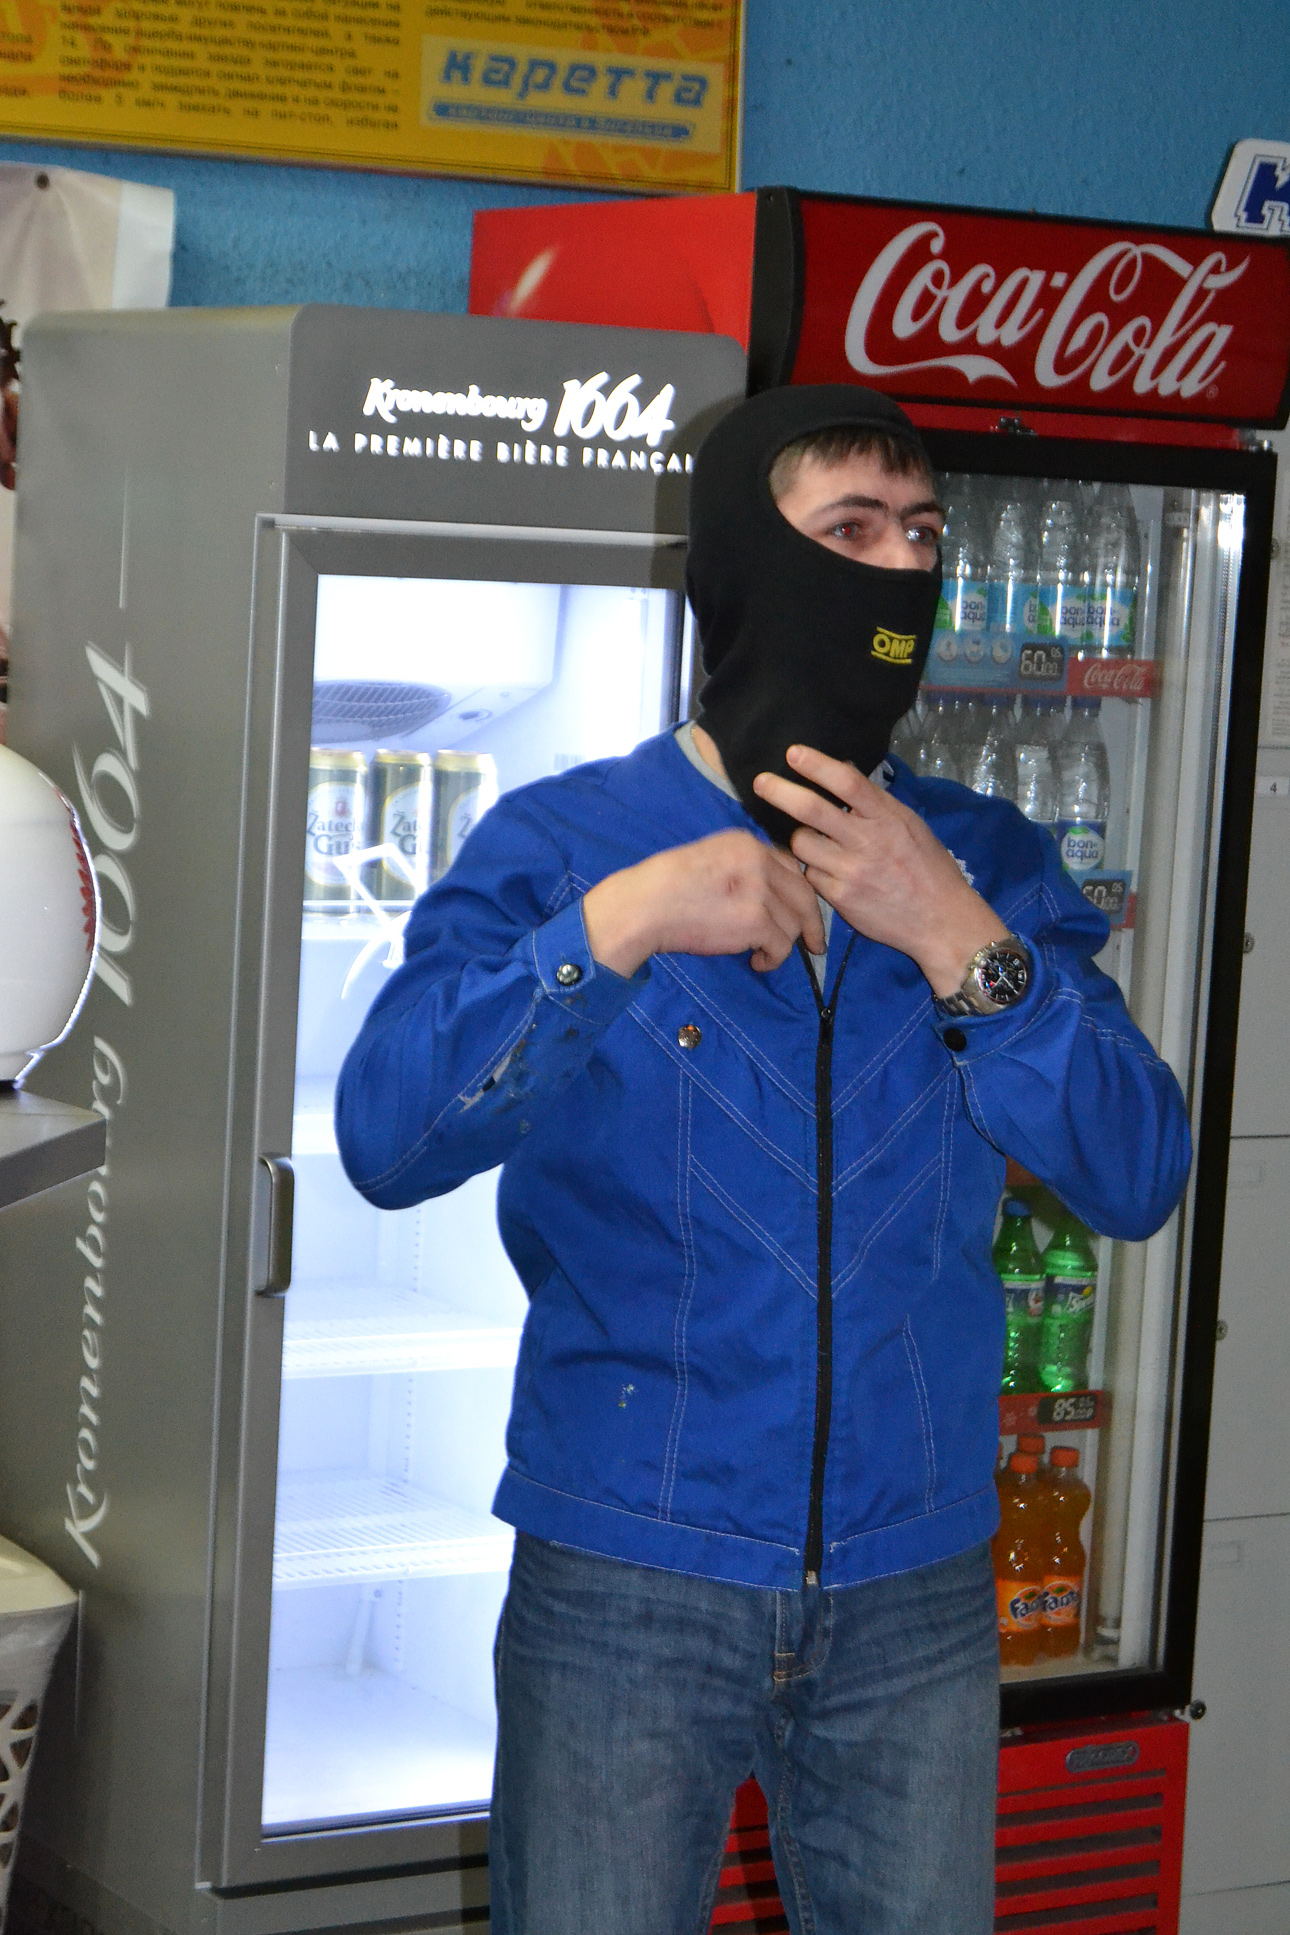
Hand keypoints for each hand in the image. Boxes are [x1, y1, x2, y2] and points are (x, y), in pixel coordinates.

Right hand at [583, 829, 825, 977]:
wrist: (643, 906)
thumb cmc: (665, 889)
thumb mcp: (708, 859)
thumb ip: (741, 868)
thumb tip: (770, 895)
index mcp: (745, 843)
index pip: (791, 866)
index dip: (799, 892)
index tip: (803, 912)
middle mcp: (758, 861)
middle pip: (804, 893)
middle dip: (813, 922)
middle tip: (816, 944)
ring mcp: (759, 890)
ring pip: (794, 923)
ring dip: (783, 945)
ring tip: (762, 956)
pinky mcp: (756, 921)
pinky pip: (782, 945)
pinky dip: (773, 959)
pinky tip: (757, 962)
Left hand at [752, 745, 1008, 996]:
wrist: (940, 920)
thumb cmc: (928, 868)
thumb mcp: (910, 825)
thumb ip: (875, 802)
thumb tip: (844, 768)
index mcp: (888, 817)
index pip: (847, 781)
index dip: (816, 764)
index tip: (793, 753)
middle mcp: (867, 840)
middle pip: (811, 809)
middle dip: (780, 792)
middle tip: (760, 782)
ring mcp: (851, 870)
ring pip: (802, 844)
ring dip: (800, 840)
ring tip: (814, 843)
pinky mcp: (841, 898)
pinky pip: (810, 876)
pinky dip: (813, 871)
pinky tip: (827, 873)